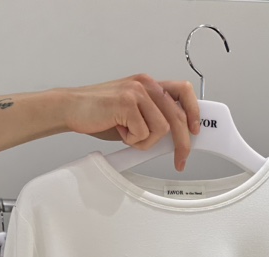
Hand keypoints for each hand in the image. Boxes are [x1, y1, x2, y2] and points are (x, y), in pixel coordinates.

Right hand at [63, 75, 200, 171]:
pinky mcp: (127, 102)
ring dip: (145, 141)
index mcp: (149, 85)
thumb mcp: (133, 115)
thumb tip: (173, 138)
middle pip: (177, 117)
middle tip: (180, 161)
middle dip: (181, 144)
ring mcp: (137, 91)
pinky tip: (118, 130)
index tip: (195, 131)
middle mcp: (146, 84)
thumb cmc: (100, 113)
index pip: (183, 91)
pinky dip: (132, 141)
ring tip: (128, 135)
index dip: (194, 112)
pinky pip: (143, 133)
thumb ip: (153, 119)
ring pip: (161, 129)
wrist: (72, 108)